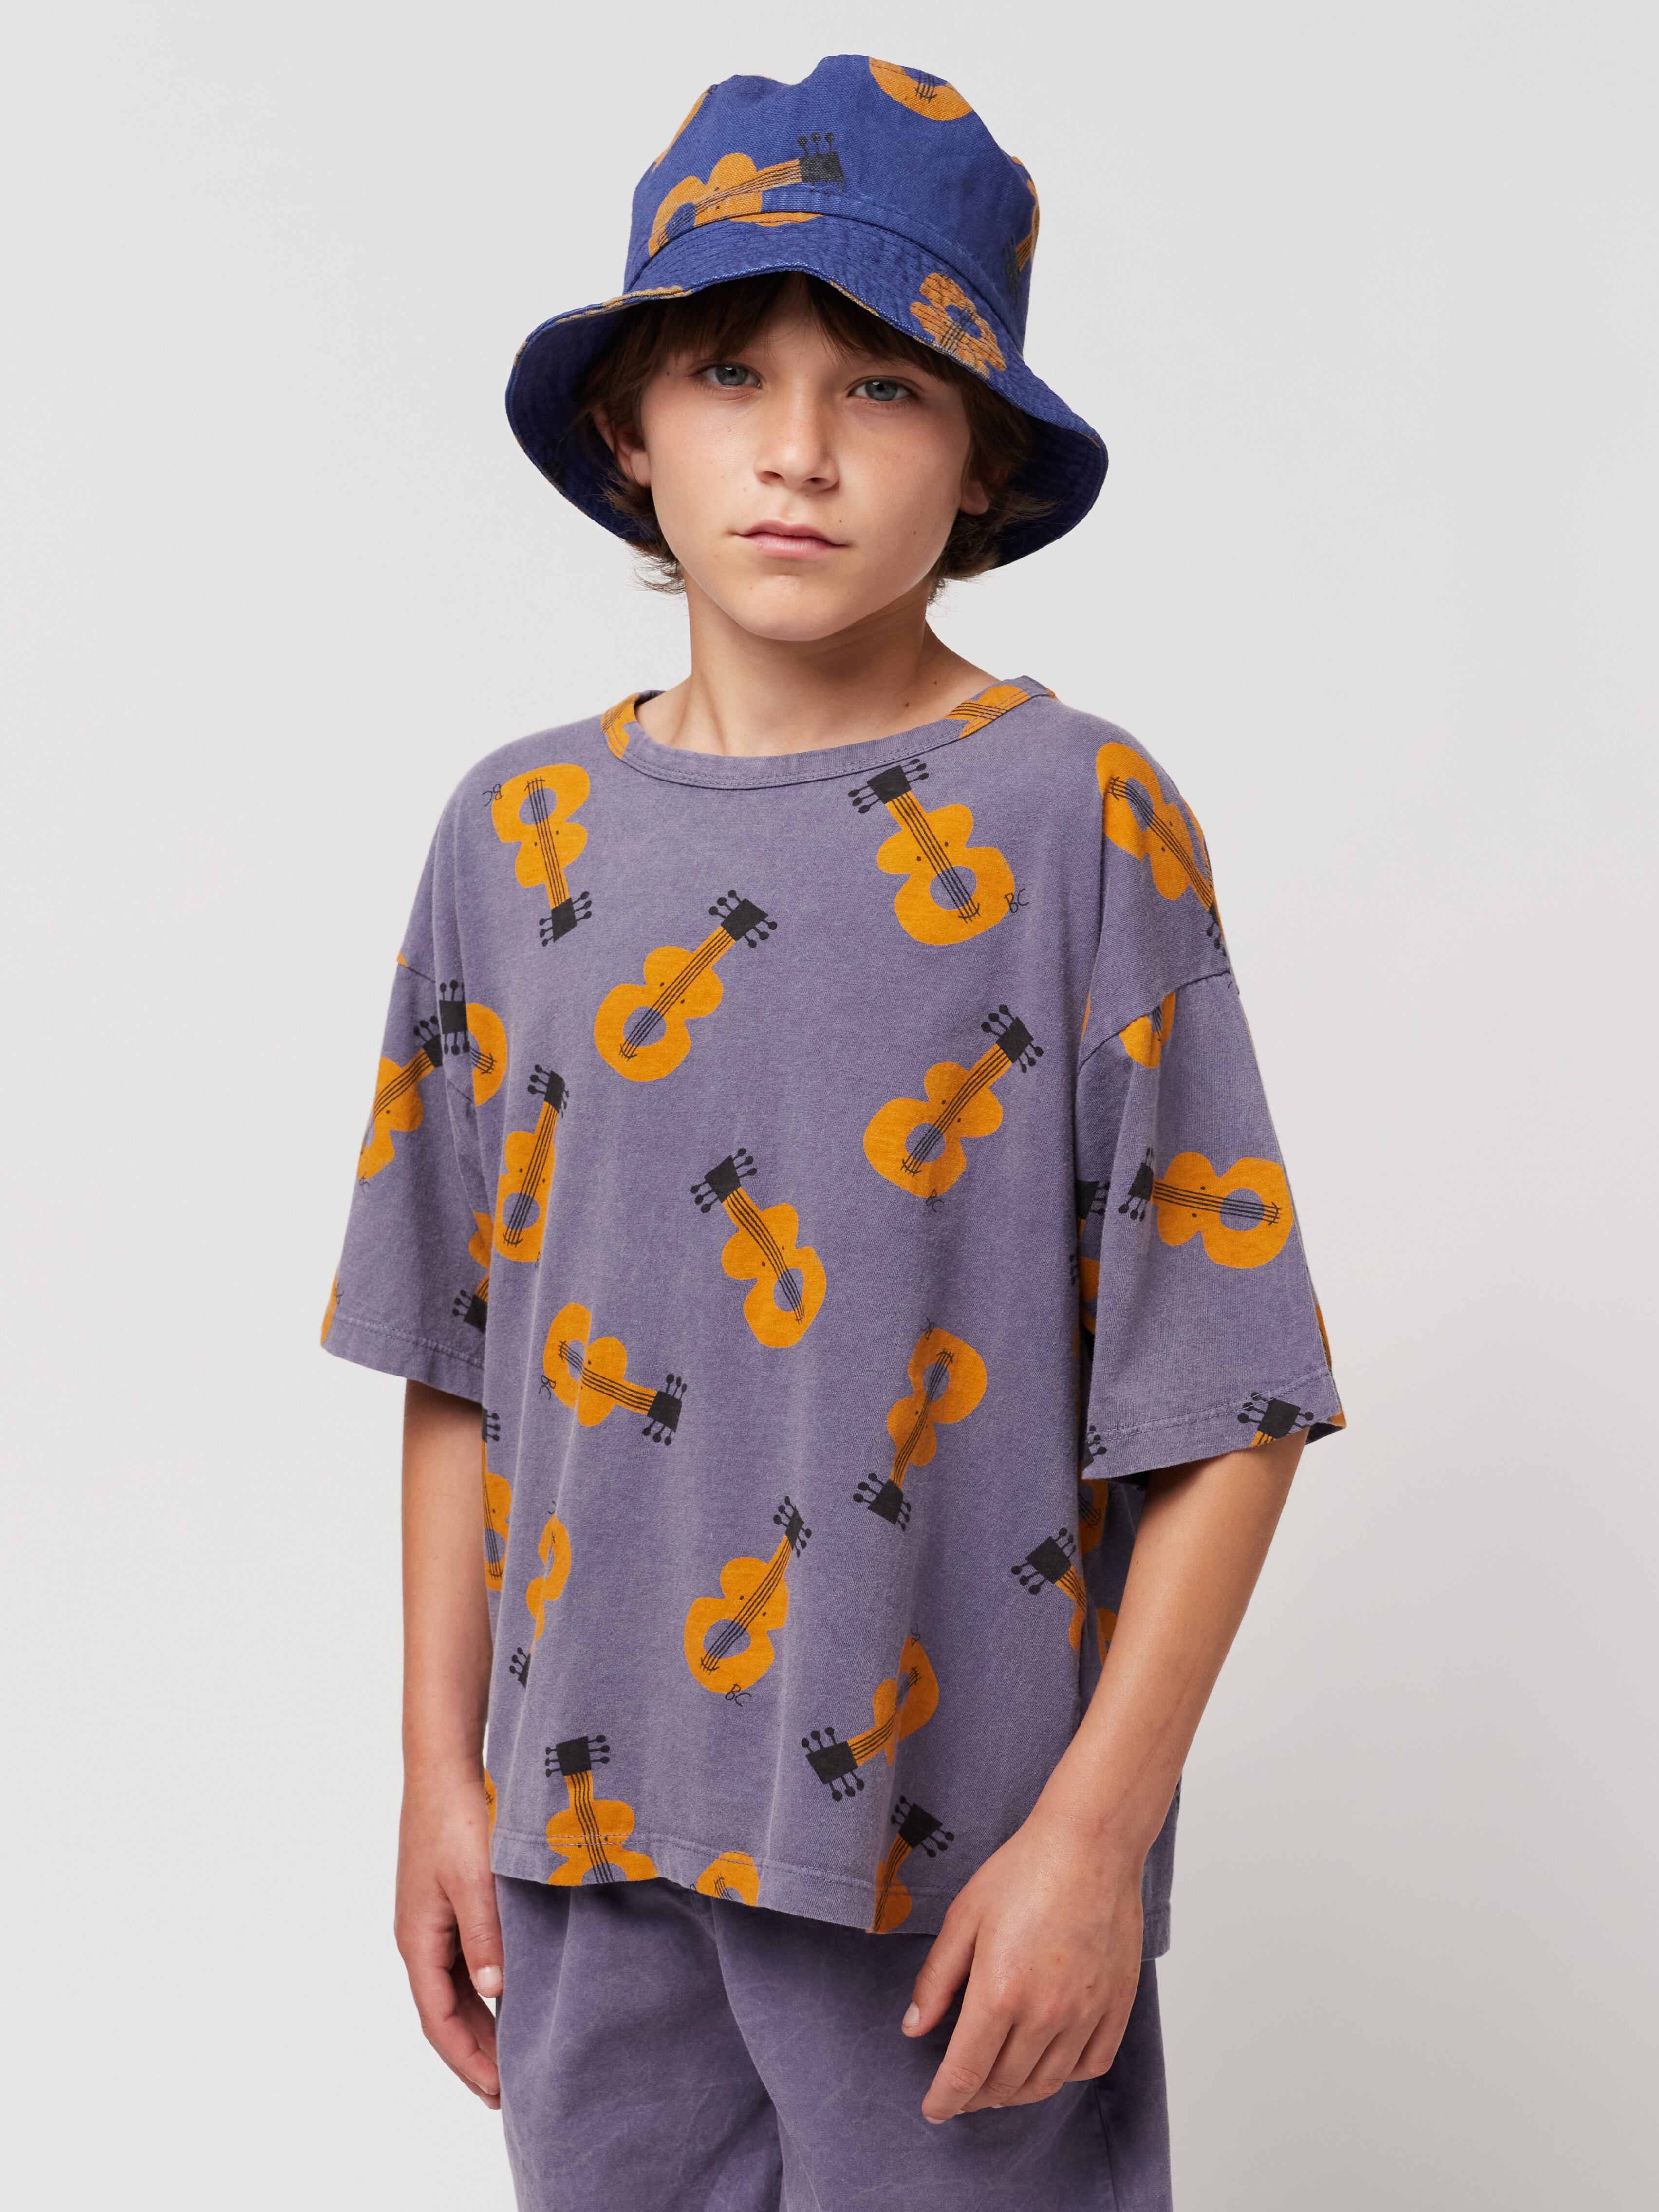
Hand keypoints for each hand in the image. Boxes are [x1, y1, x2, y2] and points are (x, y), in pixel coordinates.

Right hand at [394, 1763, 502, 2106]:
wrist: (444, 1769)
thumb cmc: (456, 1819)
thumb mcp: (474, 1880)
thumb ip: (485, 1936)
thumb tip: (495, 1993)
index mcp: (419, 1940)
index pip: (439, 2020)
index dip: (467, 2060)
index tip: (497, 2092)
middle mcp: (421, 1939)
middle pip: (447, 2013)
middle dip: (475, 2054)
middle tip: (510, 2091)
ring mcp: (433, 1923)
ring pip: (456, 1991)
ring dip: (481, 2025)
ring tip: (512, 2058)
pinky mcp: (449, 1905)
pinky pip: (464, 1964)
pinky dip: (484, 1991)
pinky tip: (510, 1998)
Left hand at [902, 1803, 1143, 2121]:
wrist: (1090, 1846)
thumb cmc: (1024, 1872)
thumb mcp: (963, 1918)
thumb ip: (937, 1980)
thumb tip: (913, 2028)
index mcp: (999, 1994)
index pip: (965, 2073)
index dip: (945, 2100)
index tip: (933, 2110)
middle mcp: (1045, 2015)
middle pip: (1004, 2085)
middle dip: (975, 2097)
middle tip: (961, 2092)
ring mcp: (1085, 2015)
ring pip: (1046, 2083)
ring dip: (1016, 2092)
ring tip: (998, 2083)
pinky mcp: (1116, 2007)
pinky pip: (1089, 2065)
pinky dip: (1064, 2075)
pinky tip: (1047, 2061)